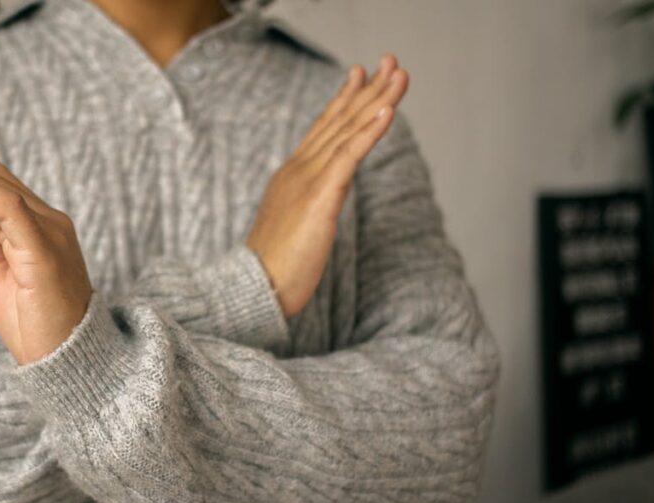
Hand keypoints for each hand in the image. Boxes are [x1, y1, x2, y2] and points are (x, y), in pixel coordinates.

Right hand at [246, 54, 409, 319]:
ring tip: (398, 75)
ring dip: (376, 100)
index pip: (322, 130)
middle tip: (391, 61)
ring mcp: (307, 182)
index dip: (343, 100)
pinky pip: (348, 158)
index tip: (360, 75)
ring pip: (347, 132)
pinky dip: (369, 132)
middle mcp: (297, 170)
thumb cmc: (273, 268)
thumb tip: (329, 193)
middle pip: (338, 121)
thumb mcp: (295, 225)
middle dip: (367, 90)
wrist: (254, 289)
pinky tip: (387, 112)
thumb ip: (311, 201)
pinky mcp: (319, 199)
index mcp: (291, 176)